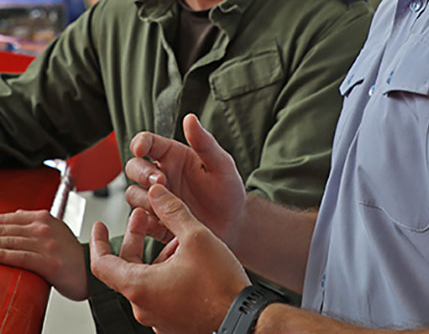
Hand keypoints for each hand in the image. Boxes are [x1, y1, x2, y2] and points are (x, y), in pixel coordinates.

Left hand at [0, 209, 86, 299]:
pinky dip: (2, 256)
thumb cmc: (70, 253)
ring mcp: (46, 245)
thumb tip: (14, 214)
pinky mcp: (47, 263)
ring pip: (9, 242)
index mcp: (45, 218)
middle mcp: (45, 228)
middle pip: (5, 230)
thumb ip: (35, 221)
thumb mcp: (55, 229)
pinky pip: (19, 257)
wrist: (89, 271)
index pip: (8, 218)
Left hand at [91, 184, 249, 333]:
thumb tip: (156, 194)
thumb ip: (172, 212)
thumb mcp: (196, 237)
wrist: (243, 317)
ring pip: (148, 278)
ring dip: (158, 253)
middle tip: (145, 216)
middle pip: (127, 267)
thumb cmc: (220, 284)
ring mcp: (158, 317)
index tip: (99, 227)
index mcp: (140, 287)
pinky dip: (168, 270)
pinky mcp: (173, 321)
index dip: (99, 241)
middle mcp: (143, 306)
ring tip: (180, 236)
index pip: (102, 264)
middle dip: (136, 238)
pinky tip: (190, 257)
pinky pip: (161, 291)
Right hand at [124, 113, 246, 251]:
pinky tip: (161, 224)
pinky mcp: (156, 222)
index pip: (148, 143)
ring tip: (164, 205)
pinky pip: (140, 222)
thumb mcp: (221, 164)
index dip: (140, 143)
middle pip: (134, 167)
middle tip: (161, 181)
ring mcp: (157, 199)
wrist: (234, 223)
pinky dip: (145, 223)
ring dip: (143, 198)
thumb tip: (190, 118)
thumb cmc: (228, 188)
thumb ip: (204, 142)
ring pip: (133, 194)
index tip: (140, 148)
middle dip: (142, 173)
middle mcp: (162, 175)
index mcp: (174, 156)